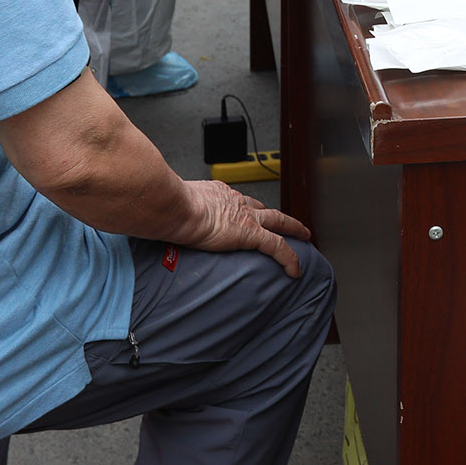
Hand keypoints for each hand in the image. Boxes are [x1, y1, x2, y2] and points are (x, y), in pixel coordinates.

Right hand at [175, 177, 310, 276]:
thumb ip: (175, 212)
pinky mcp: (251, 234)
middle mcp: (236, 202)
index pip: (237, 200)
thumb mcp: (174, 205)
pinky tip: (295, 270)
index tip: (248, 213)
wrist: (178, 208)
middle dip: (277, 215)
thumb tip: (161, 218)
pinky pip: (277, 247)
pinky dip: (289, 258)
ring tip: (304, 237)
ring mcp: (246, 217)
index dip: (246, 207)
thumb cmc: (171, 207)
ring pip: (279, 222)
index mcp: (218, 194)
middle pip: (263, 208)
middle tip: (289, 222)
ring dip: (293, 229)